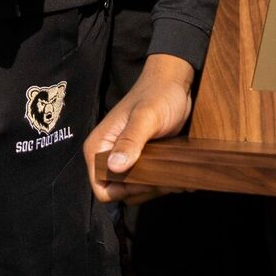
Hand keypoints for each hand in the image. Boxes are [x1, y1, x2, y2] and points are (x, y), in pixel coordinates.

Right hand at [86, 53, 194, 201]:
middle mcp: (107, 156)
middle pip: (120, 193)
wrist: (173, 82)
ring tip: (176, 177)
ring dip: (155, 188)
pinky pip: (146, 181)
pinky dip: (161, 182)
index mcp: (98, 147)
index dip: (124, 191)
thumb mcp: (146, 117)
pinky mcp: (139, 159)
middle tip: (168, 178)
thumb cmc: (158, 95)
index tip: (148, 181)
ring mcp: (123, 158)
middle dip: (145, 190)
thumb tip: (116, 167)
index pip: (102, 188)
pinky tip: (177, 176)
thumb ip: (130, 140)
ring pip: (135, 190)